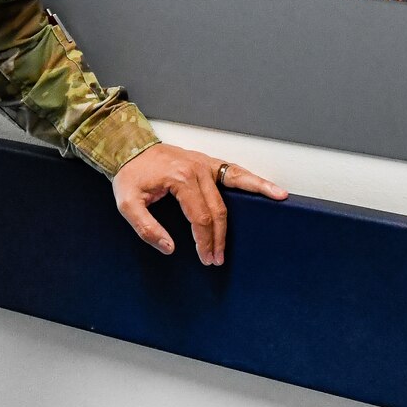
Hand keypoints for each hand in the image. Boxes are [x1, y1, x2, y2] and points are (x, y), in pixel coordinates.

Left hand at [112, 144, 286, 265]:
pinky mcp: (208, 162)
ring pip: (237, 184)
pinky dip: (255, 179)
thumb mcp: (127, 204)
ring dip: (257, 194)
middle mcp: (197, 169)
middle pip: (218, 210)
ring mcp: (205, 164)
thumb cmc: (129, 175)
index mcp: (180, 179)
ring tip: (279, 199)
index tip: (206, 258)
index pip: (200, 218)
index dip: (205, 241)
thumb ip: (146, 228)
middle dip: (220, 237)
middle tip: (218, 258)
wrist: (129, 148)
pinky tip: (270, 186)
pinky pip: (235, 172)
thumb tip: (169, 247)